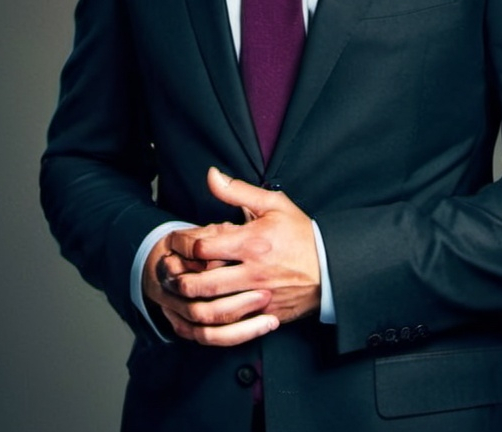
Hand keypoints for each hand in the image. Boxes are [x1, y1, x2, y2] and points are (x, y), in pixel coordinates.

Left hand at [143, 167, 320, 345]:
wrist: (332, 267)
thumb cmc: (301, 233)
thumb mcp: (273, 205)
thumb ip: (238, 191)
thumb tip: (212, 176)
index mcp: (252, 242)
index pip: (203, 245)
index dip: (182, 243)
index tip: (176, 240)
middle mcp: (253, 272)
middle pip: (201, 283)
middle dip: (178, 278)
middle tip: (169, 271)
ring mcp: (259, 296)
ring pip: (212, 308)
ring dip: (189, 302)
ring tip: (179, 292)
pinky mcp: (265, 314)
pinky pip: (231, 325)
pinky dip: (210, 321)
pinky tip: (199, 311)